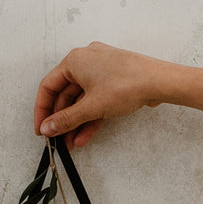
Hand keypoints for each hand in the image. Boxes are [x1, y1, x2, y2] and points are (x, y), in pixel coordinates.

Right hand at [34, 41, 166, 146]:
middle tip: (57, 138)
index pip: (48, 87)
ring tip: (71, 142)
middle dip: (62, 120)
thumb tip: (48, 128)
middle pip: (65, 95)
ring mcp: (101, 71)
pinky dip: (90, 117)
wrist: (160, 82)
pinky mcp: (114, 80)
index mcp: (75, 61)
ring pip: (81, 100)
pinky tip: (84, 136)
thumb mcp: (91, 107)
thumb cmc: (128, 84)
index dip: (42, 110)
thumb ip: (65, 119)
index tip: (41, 128)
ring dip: (75, 122)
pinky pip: (95, 99)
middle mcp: (86, 62)